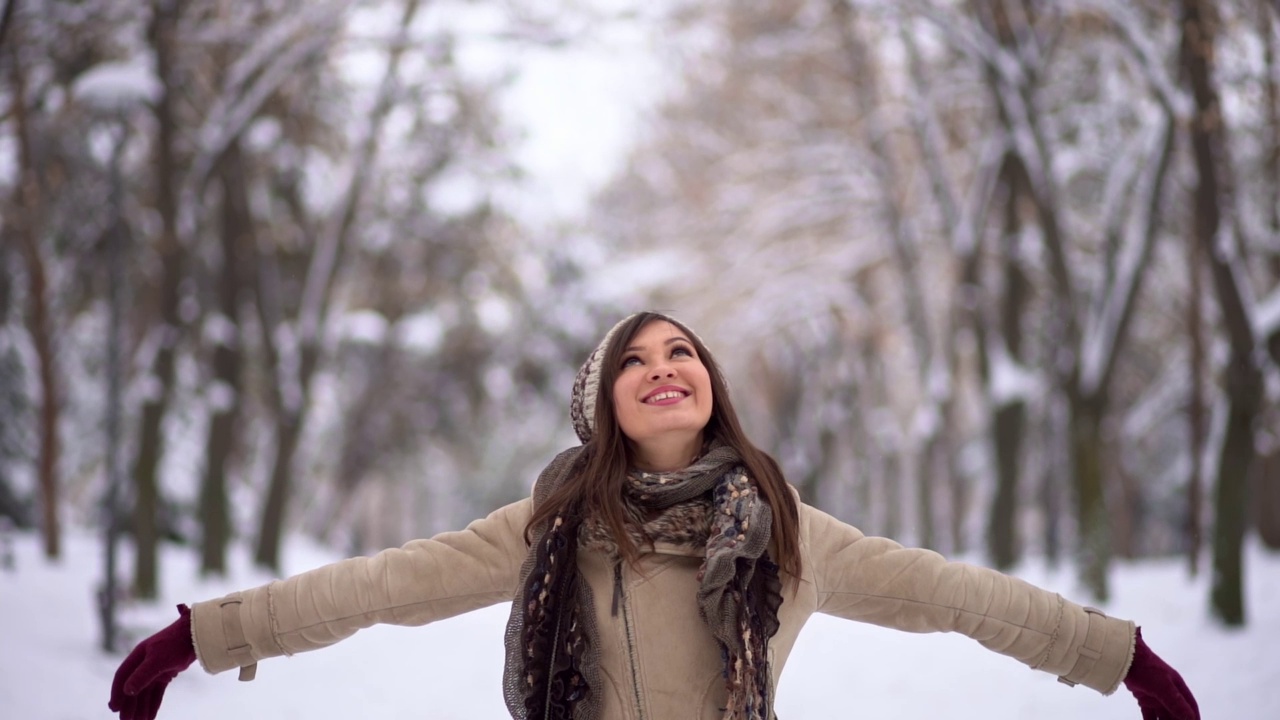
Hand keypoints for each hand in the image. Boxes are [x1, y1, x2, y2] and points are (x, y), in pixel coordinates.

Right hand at [109, 604, 196, 719]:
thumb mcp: (157, 660)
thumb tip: (127, 691)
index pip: (122, 677)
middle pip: (133, 688)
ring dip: (141, 708)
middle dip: (129, 706)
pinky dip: (153, 704)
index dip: (117, 693)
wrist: (197, 636)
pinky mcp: (166, 674)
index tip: (114, 708)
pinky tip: (150, 716)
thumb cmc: (176, 644)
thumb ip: (142, 675)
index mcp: (137, 657)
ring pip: (145, 693)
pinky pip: (156, 692)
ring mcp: (155, 669)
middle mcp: (143, 664)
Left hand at [1122, 627, 1198, 719]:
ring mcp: (1155, 695)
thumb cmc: (1146, 668)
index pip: (1190, 705)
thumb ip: (1176, 703)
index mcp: (1177, 686)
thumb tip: (1191, 718)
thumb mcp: (1164, 686)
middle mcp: (1168, 691)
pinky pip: (1149, 714)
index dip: (1193, 716)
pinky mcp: (1143, 697)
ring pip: (1163, 715)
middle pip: (1177, 712)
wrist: (1124, 657)